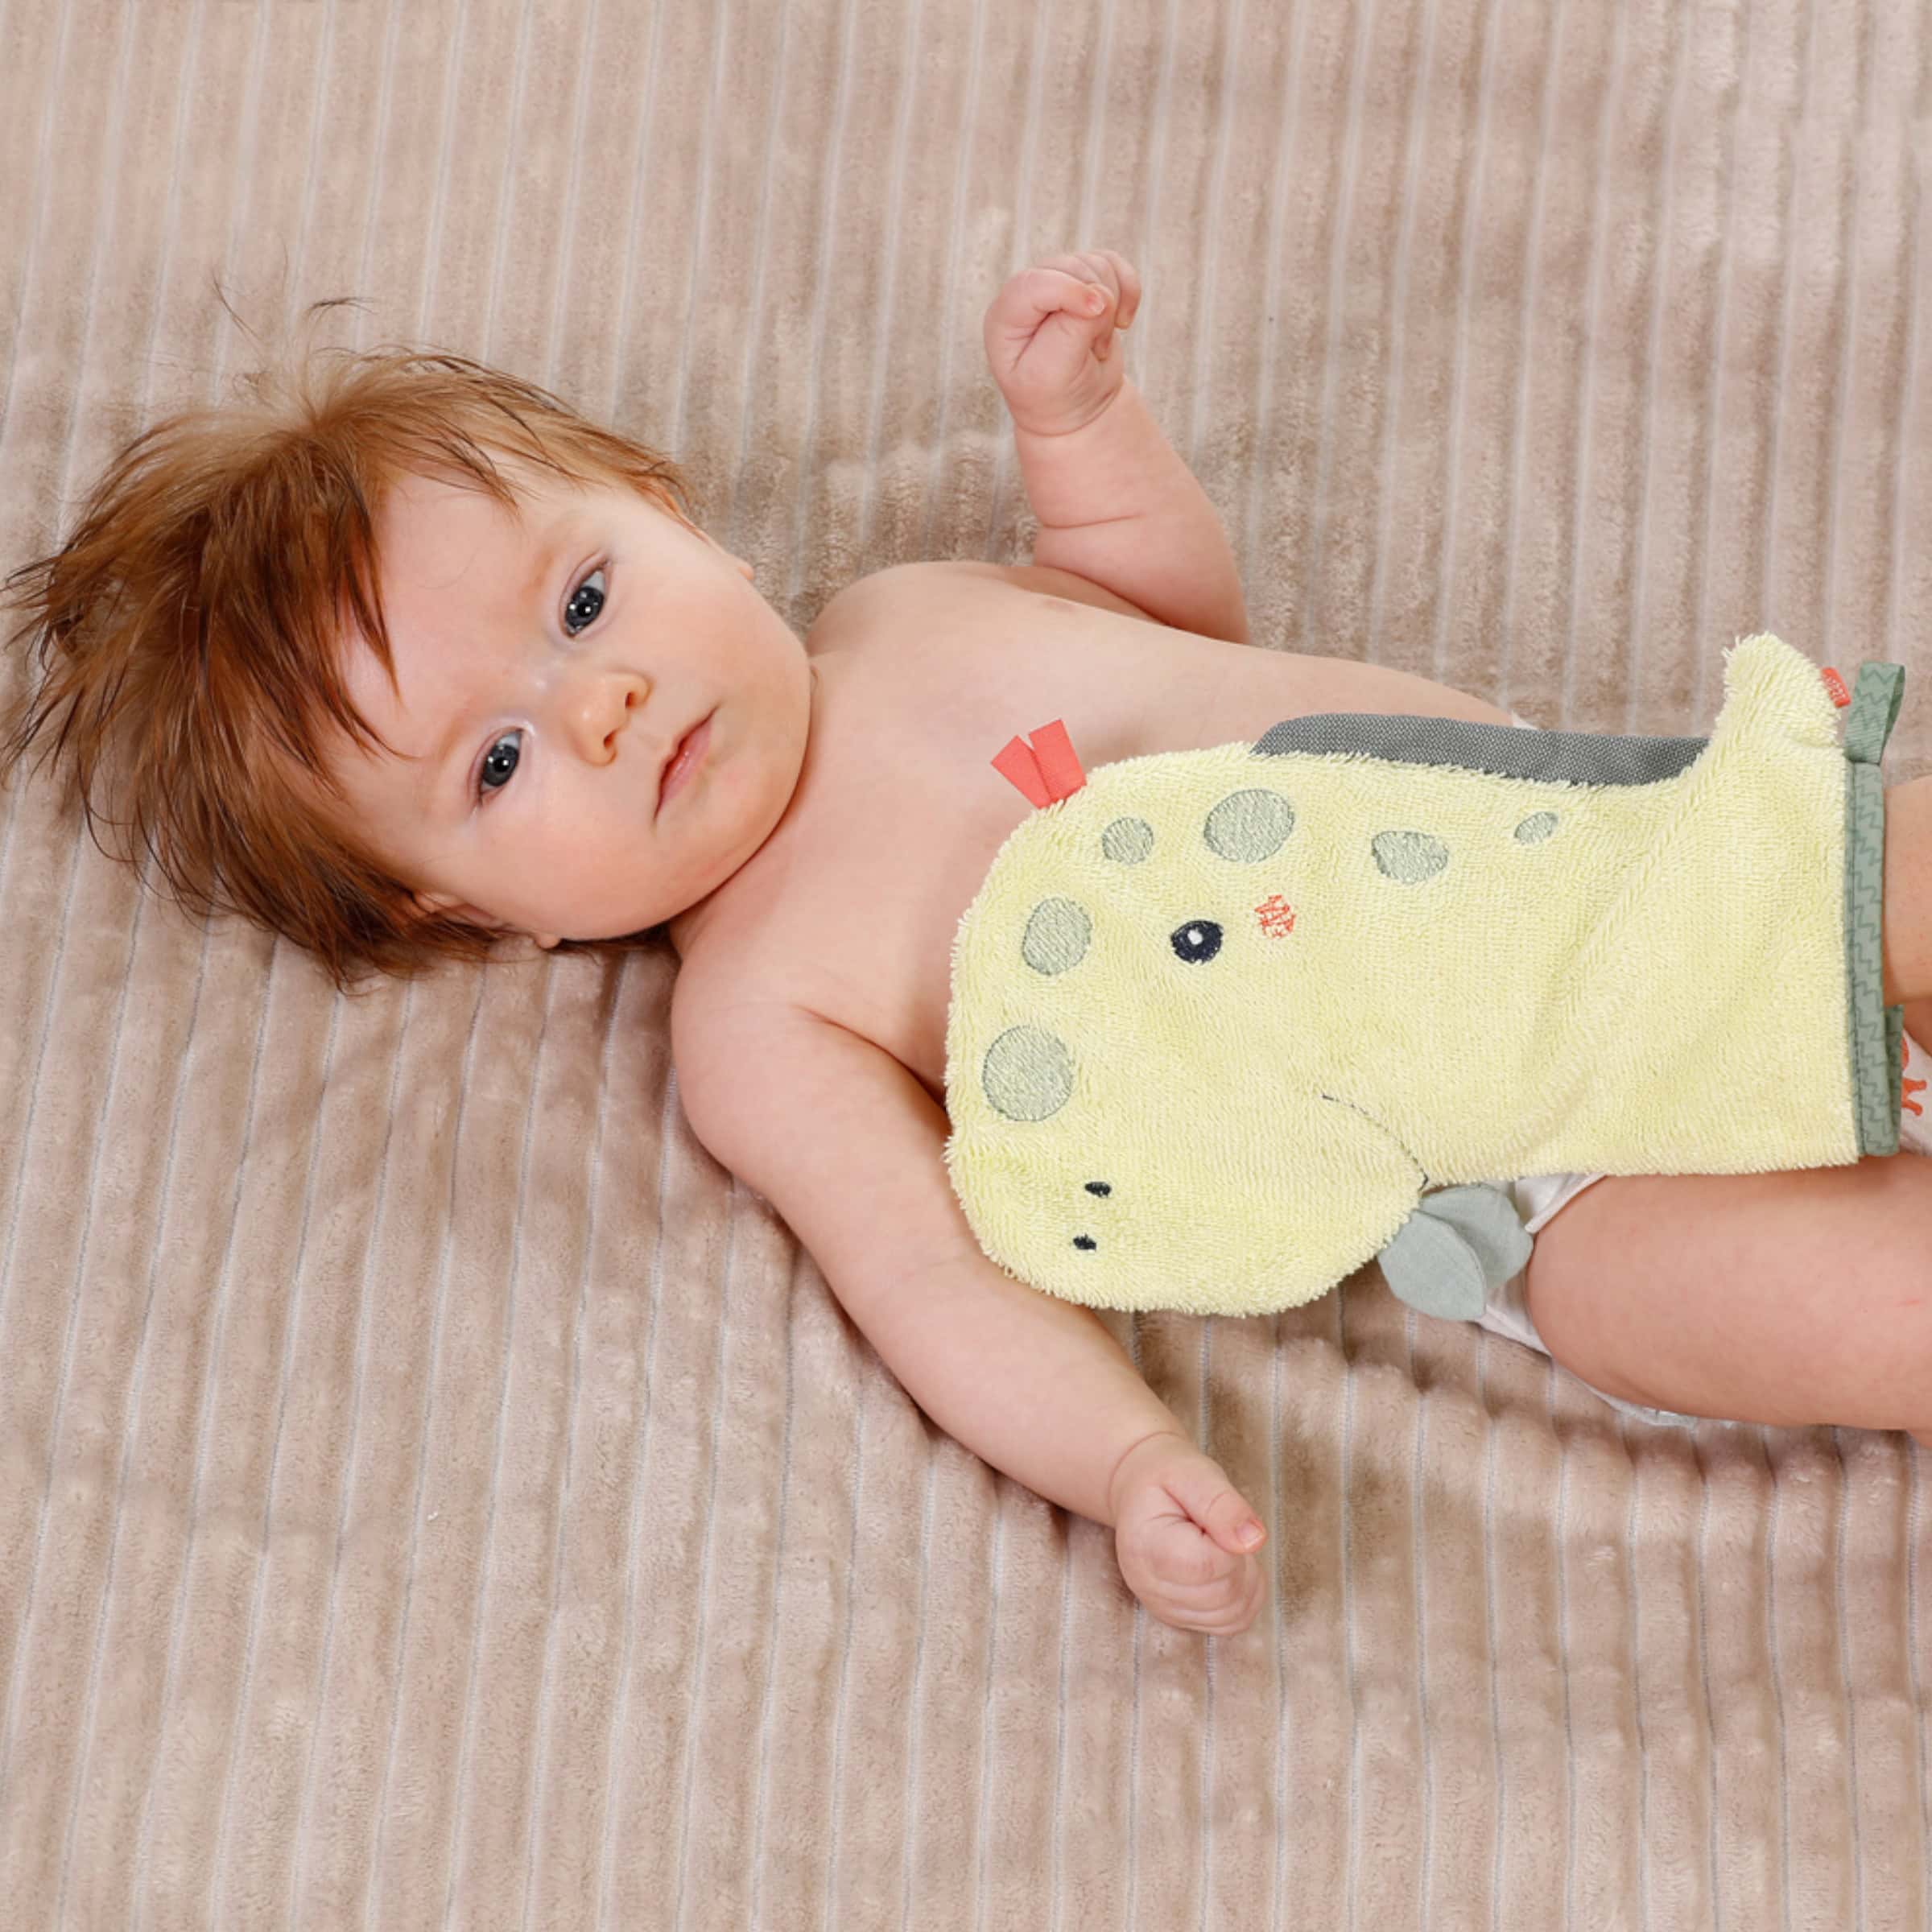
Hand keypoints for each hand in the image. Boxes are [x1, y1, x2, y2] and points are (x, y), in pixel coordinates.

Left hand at [983, 247, 1142, 438]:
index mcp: (1004, 318)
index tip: (1098, 311)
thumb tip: (1099, 296)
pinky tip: (1123, 321)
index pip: (1034, 283)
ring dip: (1111, 304)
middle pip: (1070, 268)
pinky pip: (1113, 263)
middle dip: (1096, 307)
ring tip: (1098, 343)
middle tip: (1093, 349)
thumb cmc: (1056, 396)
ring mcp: (1056, 283)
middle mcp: (1026, 294)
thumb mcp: (1055, 374)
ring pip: (1095, 264)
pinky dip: (1128, 289)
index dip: (1070, 290)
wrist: (1077, 408)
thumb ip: (1072, 331)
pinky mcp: (1083, 281)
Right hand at [1109, 1430, 1266, 1635]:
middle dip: (1239, 1558)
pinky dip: (1244, 1597)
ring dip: (1245, 1578)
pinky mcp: (1179, 1618)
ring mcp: (1162, 1607)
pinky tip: (1228, 1567)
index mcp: (1145, 1546)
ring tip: (1221, 1543)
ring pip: (1233, 1613)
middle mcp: (1148, 1586)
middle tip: (1219, 1525)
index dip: (1229, 1539)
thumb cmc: (1168, 1478)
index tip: (1214, 1514)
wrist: (1140, 1490)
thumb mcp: (1194, 1473)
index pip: (1208, 1565)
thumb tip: (1254, 1540)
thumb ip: (1222, 1504)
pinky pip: (1232, 1623)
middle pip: (1224, 1593)